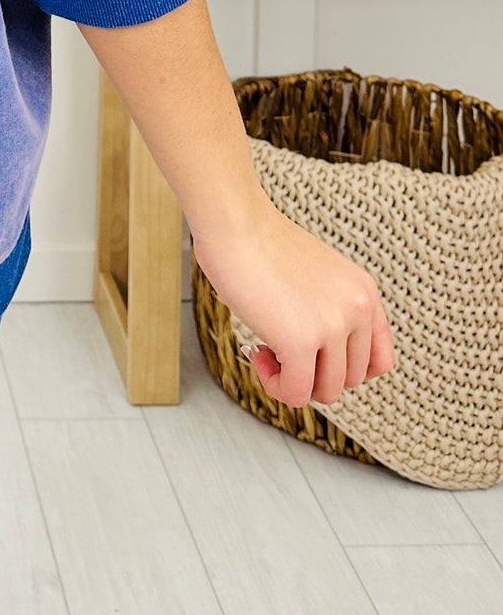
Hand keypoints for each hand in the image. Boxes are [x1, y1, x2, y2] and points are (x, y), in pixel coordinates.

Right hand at [193, 198, 394, 409]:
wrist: (234, 222)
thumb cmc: (260, 242)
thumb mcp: (316, 275)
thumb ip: (329, 310)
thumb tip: (315, 359)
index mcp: (364, 291)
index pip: (380, 361)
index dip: (345, 370)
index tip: (315, 360)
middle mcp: (357, 309)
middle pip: (349, 380)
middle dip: (313, 374)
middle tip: (280, 350)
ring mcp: (332, 326)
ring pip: (325, 392)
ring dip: (292, 381)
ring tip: (266, 351)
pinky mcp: (299, 341)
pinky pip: (295, 393)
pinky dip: (274, 384)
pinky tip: (256, 353)